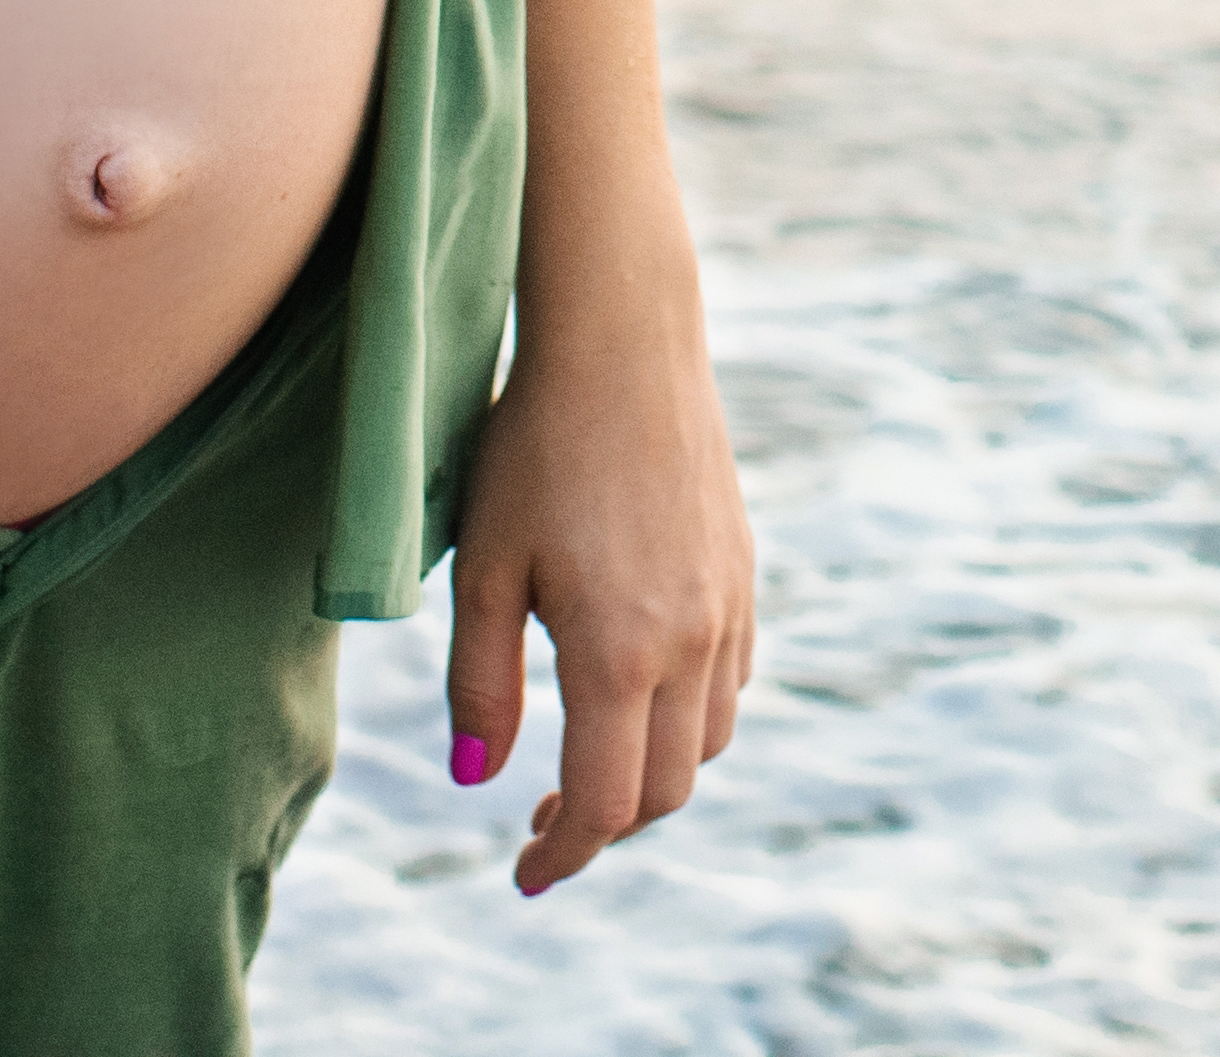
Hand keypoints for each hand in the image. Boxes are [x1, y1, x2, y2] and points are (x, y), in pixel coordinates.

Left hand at [439, 293, 757, 894]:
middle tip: (541, 823)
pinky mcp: (741, 571)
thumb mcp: (484, 567)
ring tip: (587, 762)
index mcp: (619, 652)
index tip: (524, 877)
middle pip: (666, 789)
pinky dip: (689, 717)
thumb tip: (478, 779)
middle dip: (606, 825)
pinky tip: (636, 690)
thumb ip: (480, 683)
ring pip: (708, 740)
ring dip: (653, 775)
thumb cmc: (533, 447)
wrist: (624, 342)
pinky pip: (731, 680)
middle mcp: (691, 642)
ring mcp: (728, 606)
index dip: (564, 854)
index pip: (606, 803)